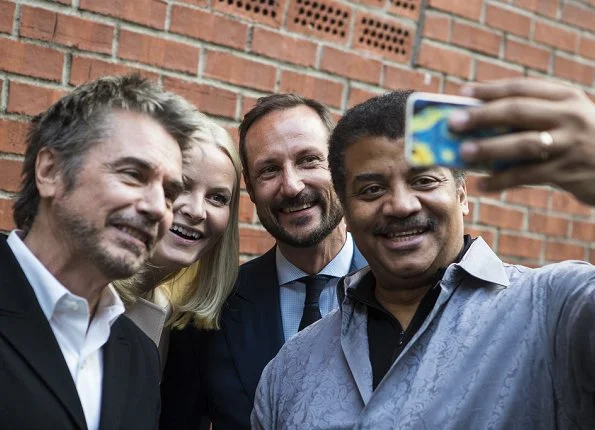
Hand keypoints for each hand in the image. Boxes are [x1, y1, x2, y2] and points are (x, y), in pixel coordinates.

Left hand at [448, 78, 594, 205]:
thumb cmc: (580, 140)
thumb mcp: (565, 118)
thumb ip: (533, 115)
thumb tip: (479, 123)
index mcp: (566, 96)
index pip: (522, 87)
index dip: (490, 90)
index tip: (463, 93)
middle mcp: (569, 116)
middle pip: (518, 111)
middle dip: (482, 116)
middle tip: (453, 122)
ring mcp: (570, 144)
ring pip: (522, 144)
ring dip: (489, 148)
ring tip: (462, 153)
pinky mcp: (568, 172)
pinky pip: (527, 176)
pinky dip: (502, 180)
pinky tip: (483, 185)